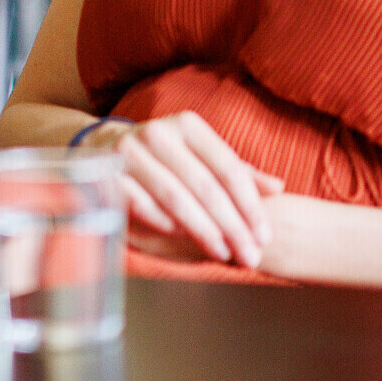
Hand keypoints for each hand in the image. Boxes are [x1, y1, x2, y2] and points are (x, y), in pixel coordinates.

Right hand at [97, 112, 285, 267]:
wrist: (103, 145)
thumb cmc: (164, 155)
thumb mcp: (199, 154)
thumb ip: (238, 172)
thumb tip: (279, 187)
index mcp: (187, 125)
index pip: (228, 167)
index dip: (250, 205)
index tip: (265, 235)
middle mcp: (157, 133)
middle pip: (205, 187)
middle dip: (232, 226)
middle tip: (250, 256)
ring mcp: (128, 153)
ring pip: (175, 199)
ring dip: (203, 231)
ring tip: (223, 254)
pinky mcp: (107, 175)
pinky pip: (143, 207)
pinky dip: (166, 226)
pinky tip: (184, 243)